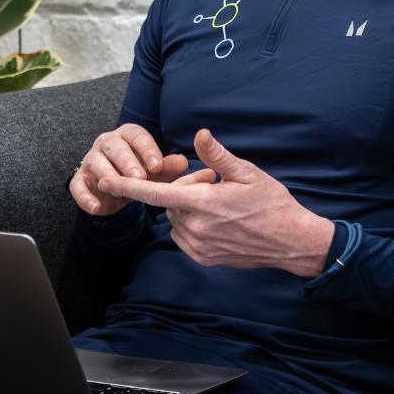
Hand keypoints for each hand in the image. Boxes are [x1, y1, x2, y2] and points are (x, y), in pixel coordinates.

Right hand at [69, 123, 189, 217]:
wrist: (116, 189)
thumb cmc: (139, 172)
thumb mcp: (155, 171)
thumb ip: (167, 166)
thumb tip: (182, 162)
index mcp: (127, 135)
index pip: (137, 136)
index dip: (147, 150)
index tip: (158, 165)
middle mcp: (107, 143)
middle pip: (114, 146)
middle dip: (127, 161)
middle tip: (140, 177)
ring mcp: (91, 160)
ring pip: (96, 162)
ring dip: (108, 175)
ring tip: (121, 188)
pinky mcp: (80, 179)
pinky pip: (78, 186)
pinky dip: (85, 197)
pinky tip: (95, 207)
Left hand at [95, 127, 334, 278]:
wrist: (291, 242)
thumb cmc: (272, 204)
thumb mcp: (248, 173)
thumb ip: (218, 156)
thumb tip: (199, 135)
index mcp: (204, 203)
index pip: (156, 193)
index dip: (127, 186)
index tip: (103, 180)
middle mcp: (197, 227)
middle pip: (170, 203)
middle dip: (184, 189)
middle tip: (214, 183)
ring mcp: (199, 246)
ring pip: (175, 220)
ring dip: (187, 208)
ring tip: (219, 203)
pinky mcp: (204, 258)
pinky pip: (183, 236)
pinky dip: (191, 225)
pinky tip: (217, 220)